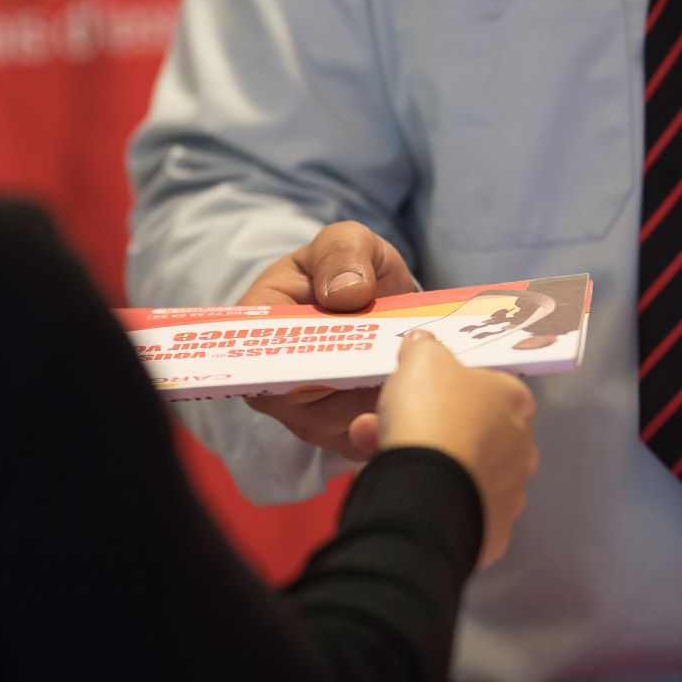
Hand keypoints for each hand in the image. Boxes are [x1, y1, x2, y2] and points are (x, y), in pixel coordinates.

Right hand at [238, 222, 416, 461]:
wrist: (382, 297)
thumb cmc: (350, 265)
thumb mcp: (347, 240)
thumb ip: (342, 253)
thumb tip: (346, 294)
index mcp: (259, 326)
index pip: (260, 357)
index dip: (297, 362)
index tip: (342, 353)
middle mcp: (273, 379)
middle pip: (302, 401)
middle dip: (351, 385)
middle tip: (396, 365)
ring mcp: (306, 412)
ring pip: (337, 424)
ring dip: (379, 404)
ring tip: (416, 377)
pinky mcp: (341, 432)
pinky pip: (364, 441)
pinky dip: (395, 424)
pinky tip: (423, 401)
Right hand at [348, 330, 537, 567]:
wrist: (428, 488)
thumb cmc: (432, 416)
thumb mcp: (421, 360)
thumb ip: (424, 349)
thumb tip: (423, 343)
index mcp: (512, 400)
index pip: (493, 389)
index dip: (454, 389)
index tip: (422, 392)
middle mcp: (519, 446)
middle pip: (474, 433)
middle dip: (432, 429)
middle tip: (388, 425)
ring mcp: (508, 491)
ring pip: (461, 472)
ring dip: (426, 463)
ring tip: (379, 457)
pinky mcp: (491, 529)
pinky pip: (459, 509)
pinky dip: (432, 500)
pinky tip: (403, 492)